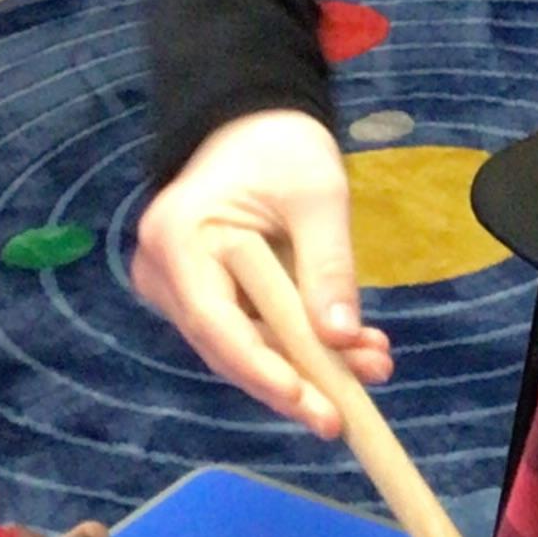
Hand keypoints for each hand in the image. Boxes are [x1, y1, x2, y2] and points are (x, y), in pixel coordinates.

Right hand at [131, 109, 391, 434]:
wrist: (254, 124)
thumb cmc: (282, 148)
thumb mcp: (318, 199)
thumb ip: (328, 268)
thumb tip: (341, 338)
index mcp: (178, 238)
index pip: (215, 322)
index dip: (262, 369)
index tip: (308, 401)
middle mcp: (163, 272)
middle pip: (227, 348)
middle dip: (295, 380)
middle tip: (350, 413)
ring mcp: (178, 288)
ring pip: (243, 347)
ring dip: (307, 365)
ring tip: (374, 365)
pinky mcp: (203, 297)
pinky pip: (249, 333)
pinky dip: (299, 345)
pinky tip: (353, 351)